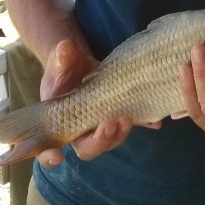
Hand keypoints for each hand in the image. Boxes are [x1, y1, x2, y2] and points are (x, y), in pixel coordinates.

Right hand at [37, 39, 142, 166]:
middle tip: (109, 123)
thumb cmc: (64, 67)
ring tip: (127, 118)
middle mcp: (80, 130)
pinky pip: (131, 125)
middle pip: (88, 148)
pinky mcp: (118, 116)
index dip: (50, 156)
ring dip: (120, 134)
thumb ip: (61, 57)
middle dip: (100, 141)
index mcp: (59, 123)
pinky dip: (144, 124)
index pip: (49, 148)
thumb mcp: (60, 61)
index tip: (57, 156)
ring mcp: (100, 126)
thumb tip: (65, 47)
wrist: (81, 64)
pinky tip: (155, 122)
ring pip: (110, 140)